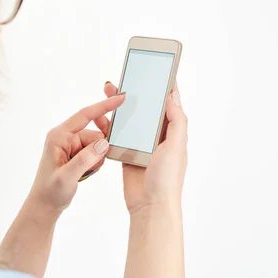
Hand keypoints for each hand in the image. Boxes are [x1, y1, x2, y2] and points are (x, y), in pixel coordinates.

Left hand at [28, 93, 125, 214]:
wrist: (44, 205)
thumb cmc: (50, 191)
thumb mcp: (67, 177)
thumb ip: (85, 159)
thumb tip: (103, 143)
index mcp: (59, 136)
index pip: (85, 115)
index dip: (104, 107)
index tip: (121, 98)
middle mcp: (64, 137)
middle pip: (94, 134)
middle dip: (99, 149)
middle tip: (93, 166)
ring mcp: (70, 145)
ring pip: (96, 144)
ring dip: (97, 159)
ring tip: (85, 173)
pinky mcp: (75, 154)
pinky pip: (94, 152)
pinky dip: (95, 162)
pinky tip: (86, 173)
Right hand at [103, 81, 187, 213]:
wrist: (150, 206)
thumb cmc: (166, 179)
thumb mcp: (176, 146)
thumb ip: (176, 121)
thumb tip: (172, 97)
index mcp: (172, 133)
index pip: (170, 104)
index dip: (164, 87)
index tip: (157, 70)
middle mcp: (157, 138)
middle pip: (146, 110)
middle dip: (136, 94)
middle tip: (125, 78)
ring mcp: (141, 147)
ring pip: (130, 122)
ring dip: (120, 109)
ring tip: (108, 93)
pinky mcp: (126, 155)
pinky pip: (117, 138)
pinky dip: (109, 128)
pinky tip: (101, 119)